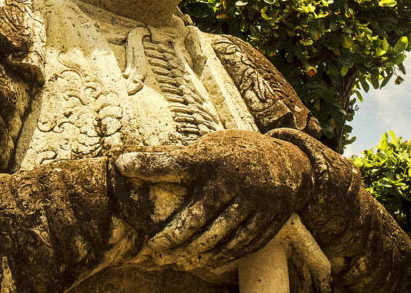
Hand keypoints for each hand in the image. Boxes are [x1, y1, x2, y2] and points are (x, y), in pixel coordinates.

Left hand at [110, 130, 312, 270]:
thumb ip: (174, 161)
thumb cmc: (235, 156)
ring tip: (177, 259)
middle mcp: (235, 180)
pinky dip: (222, 256)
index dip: (147, 165)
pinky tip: (206, 260)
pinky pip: (243, 246)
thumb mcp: (209, 150)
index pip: (175, 164)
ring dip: (196, 253)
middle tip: (155, 250)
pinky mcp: (272, 219)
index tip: (120, 165)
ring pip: (220, 238)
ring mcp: (257, 201)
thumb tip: (123, 161)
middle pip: (197, 219)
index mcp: (214, 159)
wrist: (290, 162)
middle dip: (172, 238)